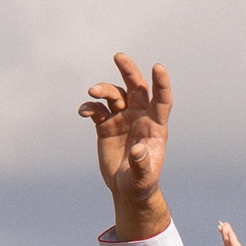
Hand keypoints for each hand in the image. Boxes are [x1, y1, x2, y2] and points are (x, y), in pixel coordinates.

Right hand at [79, 53, 171, 240]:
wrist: (127, 189)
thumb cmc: (141, 183)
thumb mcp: (143, 178)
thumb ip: (142, 164)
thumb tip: (138, 151)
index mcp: (155, 126)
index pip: (161, 100)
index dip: (161, 84)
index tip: (158, 67)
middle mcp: (139, 117)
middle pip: (136, 87)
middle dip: (128, 71)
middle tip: (118, 57)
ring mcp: (122, 118)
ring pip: (114, 95)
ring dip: (104, 90)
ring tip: (92, 91)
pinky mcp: (105, 125)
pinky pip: (97, 110)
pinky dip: (90, 107)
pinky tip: (83, 111)